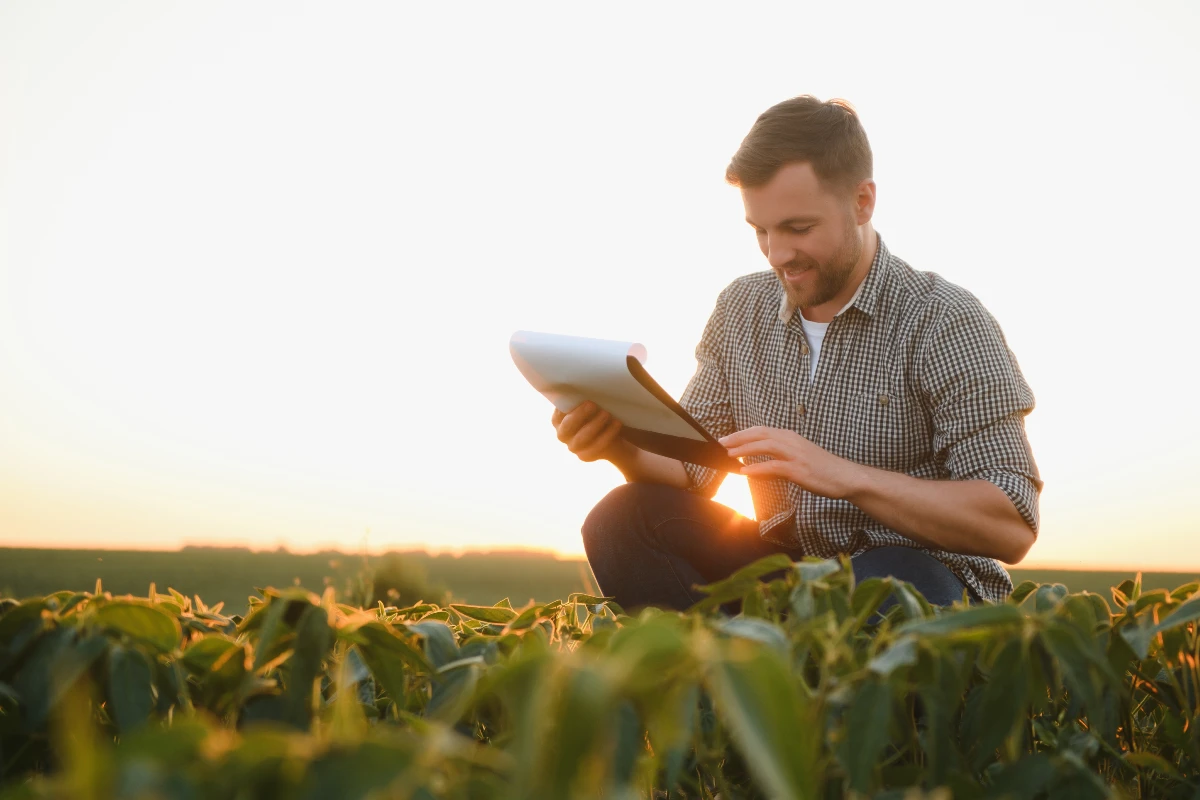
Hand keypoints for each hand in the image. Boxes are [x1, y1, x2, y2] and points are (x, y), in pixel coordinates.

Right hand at [552, 401, 631, 463]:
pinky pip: (594, 448)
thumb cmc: (599, 410)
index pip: (558, 412)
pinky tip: (616, 424)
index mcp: (559, 418)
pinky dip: (606, 435)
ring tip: (607, 414)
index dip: (567, 406)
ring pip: (580, 439)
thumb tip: (587, 379)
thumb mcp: (591, 402)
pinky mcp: (585, 456)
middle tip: (593, 404)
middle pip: (566, 427)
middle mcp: (562, 433)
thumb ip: (585, 395)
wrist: (614, 433)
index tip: (580, 396)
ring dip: (594, 425)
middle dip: (579, 416)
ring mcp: (573, 446)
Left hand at [719, 426, 860, 499]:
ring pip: (765, 446)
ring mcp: (796, 454)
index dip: (742, 433)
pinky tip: (745, 472)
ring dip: (745, 449)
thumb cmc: (822, 468)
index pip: (762, 430)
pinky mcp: (799, 470)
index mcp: (791, 437)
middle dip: (738, 437)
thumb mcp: (799, 458)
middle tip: (721, 443)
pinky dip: (757, 468)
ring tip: (729, 455)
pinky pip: (774, 467)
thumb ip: (779, 458)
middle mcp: (792, 441)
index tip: (727, 438)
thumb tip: (757, 467)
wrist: (846, 476)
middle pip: (760, 434)